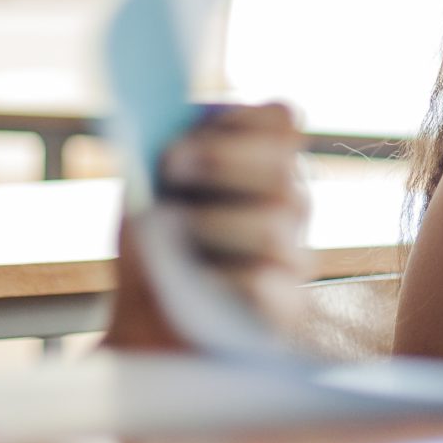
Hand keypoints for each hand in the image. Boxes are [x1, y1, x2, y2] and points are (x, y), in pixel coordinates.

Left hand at [104, 102, 312, 351]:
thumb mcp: (152, 186)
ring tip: (172, 240)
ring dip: (210, 225)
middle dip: (220, 162)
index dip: (237, 121)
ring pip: (270, 226)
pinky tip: (196, 282)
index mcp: (265, 161)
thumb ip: (172, 148)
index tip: (181, 141)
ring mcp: (294, 254)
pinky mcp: (288, 307)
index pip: (281, 119)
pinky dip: (221, 281)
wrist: (148, 323)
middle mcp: (290, 202)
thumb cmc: (155, 246)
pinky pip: (264, 286)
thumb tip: (177, 131)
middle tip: (172, 170)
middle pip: (281, 166)